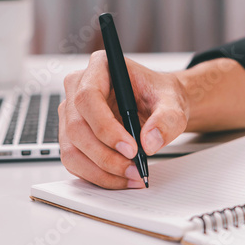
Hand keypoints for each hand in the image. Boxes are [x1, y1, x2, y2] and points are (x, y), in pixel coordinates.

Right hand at [58, 50, 188, 188]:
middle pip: (77, 127)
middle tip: (133, 168)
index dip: (106, 127)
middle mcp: (79, 86)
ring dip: (100, 170)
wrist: (159, 104)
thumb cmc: (160, 95)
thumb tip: (149, 142)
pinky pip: (75, 160)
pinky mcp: (72, 135)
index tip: (131, 148)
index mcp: (101, 67)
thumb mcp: (173, 102)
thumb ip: (167, 119)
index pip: (88, 97)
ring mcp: (72, 112)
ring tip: (131, 176)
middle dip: (105, 155)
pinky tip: (120, 178)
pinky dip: (97, 175)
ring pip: (72, 148)